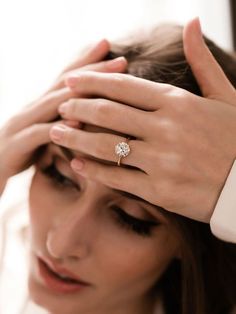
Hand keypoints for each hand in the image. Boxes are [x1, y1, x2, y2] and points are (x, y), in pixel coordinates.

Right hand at [0, 39, 126, 193]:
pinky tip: (77, 123)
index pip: (67, 79)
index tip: (112, 50)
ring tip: (105, 84)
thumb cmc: (23, 149)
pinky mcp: (18, 144)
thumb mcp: (44, 132)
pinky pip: (40, 134)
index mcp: (42, 105)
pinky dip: (59, 128)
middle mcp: (34, 108)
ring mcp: (24, 123)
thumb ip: (62, 121)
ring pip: (54, 104)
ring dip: (80, 93)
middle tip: (122, 62)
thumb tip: (88, 117)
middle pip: (65, 85)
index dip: (89, 63)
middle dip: (94, 72)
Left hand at [50, 19, 235, 222]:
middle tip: (58, 107)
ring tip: (56, 134)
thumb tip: (193, 23)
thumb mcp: (225, 95)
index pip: (124, 86)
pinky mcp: (160, 190)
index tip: (70, 80)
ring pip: (107, 146)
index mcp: (178, 103)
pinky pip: (118, 178)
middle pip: (108, 113)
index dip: (92, 81)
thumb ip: (202, 61)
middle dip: (76, 108)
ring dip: (76, 138)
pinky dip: (94, 170)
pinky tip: (77, 164)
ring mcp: (162, 161)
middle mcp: (166, 129)